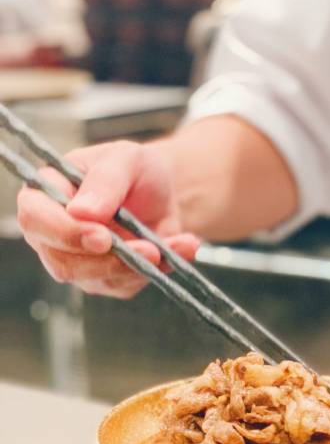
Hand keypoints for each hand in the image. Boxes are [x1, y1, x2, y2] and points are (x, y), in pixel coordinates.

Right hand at [17, 139, 199, 298]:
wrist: (160, 193)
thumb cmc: (133, 168)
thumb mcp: (126, 158)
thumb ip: (105, 181)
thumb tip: (81, 212)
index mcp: (44, 194)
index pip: (35, 218)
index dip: (64, 232)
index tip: (101, 236)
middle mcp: (53, 234)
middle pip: (62, 262)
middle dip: (104, 261)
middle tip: (145, 249)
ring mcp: (77, 262)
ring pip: (95, 280)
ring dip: (135, 268)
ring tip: (165, 248)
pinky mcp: (106, 279)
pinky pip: (126, 285)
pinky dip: (156, 270)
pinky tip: (181, 247)